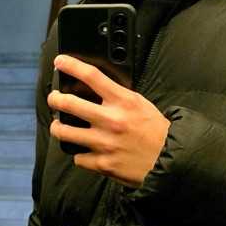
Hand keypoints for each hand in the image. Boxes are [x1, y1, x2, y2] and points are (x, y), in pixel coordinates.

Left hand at [48, 54, 170, 187]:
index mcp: (123, 101)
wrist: (171, 160)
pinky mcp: (103, 164)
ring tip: (59, 126)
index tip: (60, 62)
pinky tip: (84, 151)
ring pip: (65, 132)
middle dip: (55, 99)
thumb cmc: (155, 130)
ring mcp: (104, 143)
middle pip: (69, 103)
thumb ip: (117, 96)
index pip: (92, 76)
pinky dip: (80, 154)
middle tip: (54, 98)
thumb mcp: (139, 104)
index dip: (72, 66)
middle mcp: (111, 120)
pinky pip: (79, 157)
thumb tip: (94, 88)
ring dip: (58, 128)